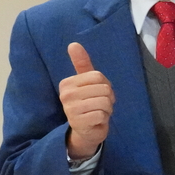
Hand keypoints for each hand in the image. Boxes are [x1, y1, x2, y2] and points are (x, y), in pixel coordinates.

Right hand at [59, 42, 113, 160]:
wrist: (86, 130)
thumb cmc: (88, 103)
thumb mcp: (86, 82)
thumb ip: (81, 64)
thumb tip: (73, 44)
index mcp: (67, 83)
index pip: (98, 76)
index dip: (105, 85)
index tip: (98, 94)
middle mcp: (66, 94)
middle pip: (103, 89)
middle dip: (108, 98)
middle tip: (99, 105)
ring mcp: (71, 109)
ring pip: (105, 101)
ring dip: (107, 109)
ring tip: (98, 112)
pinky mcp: (79, 122)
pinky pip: (102, 114)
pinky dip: (104, 118)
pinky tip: (96, 121)